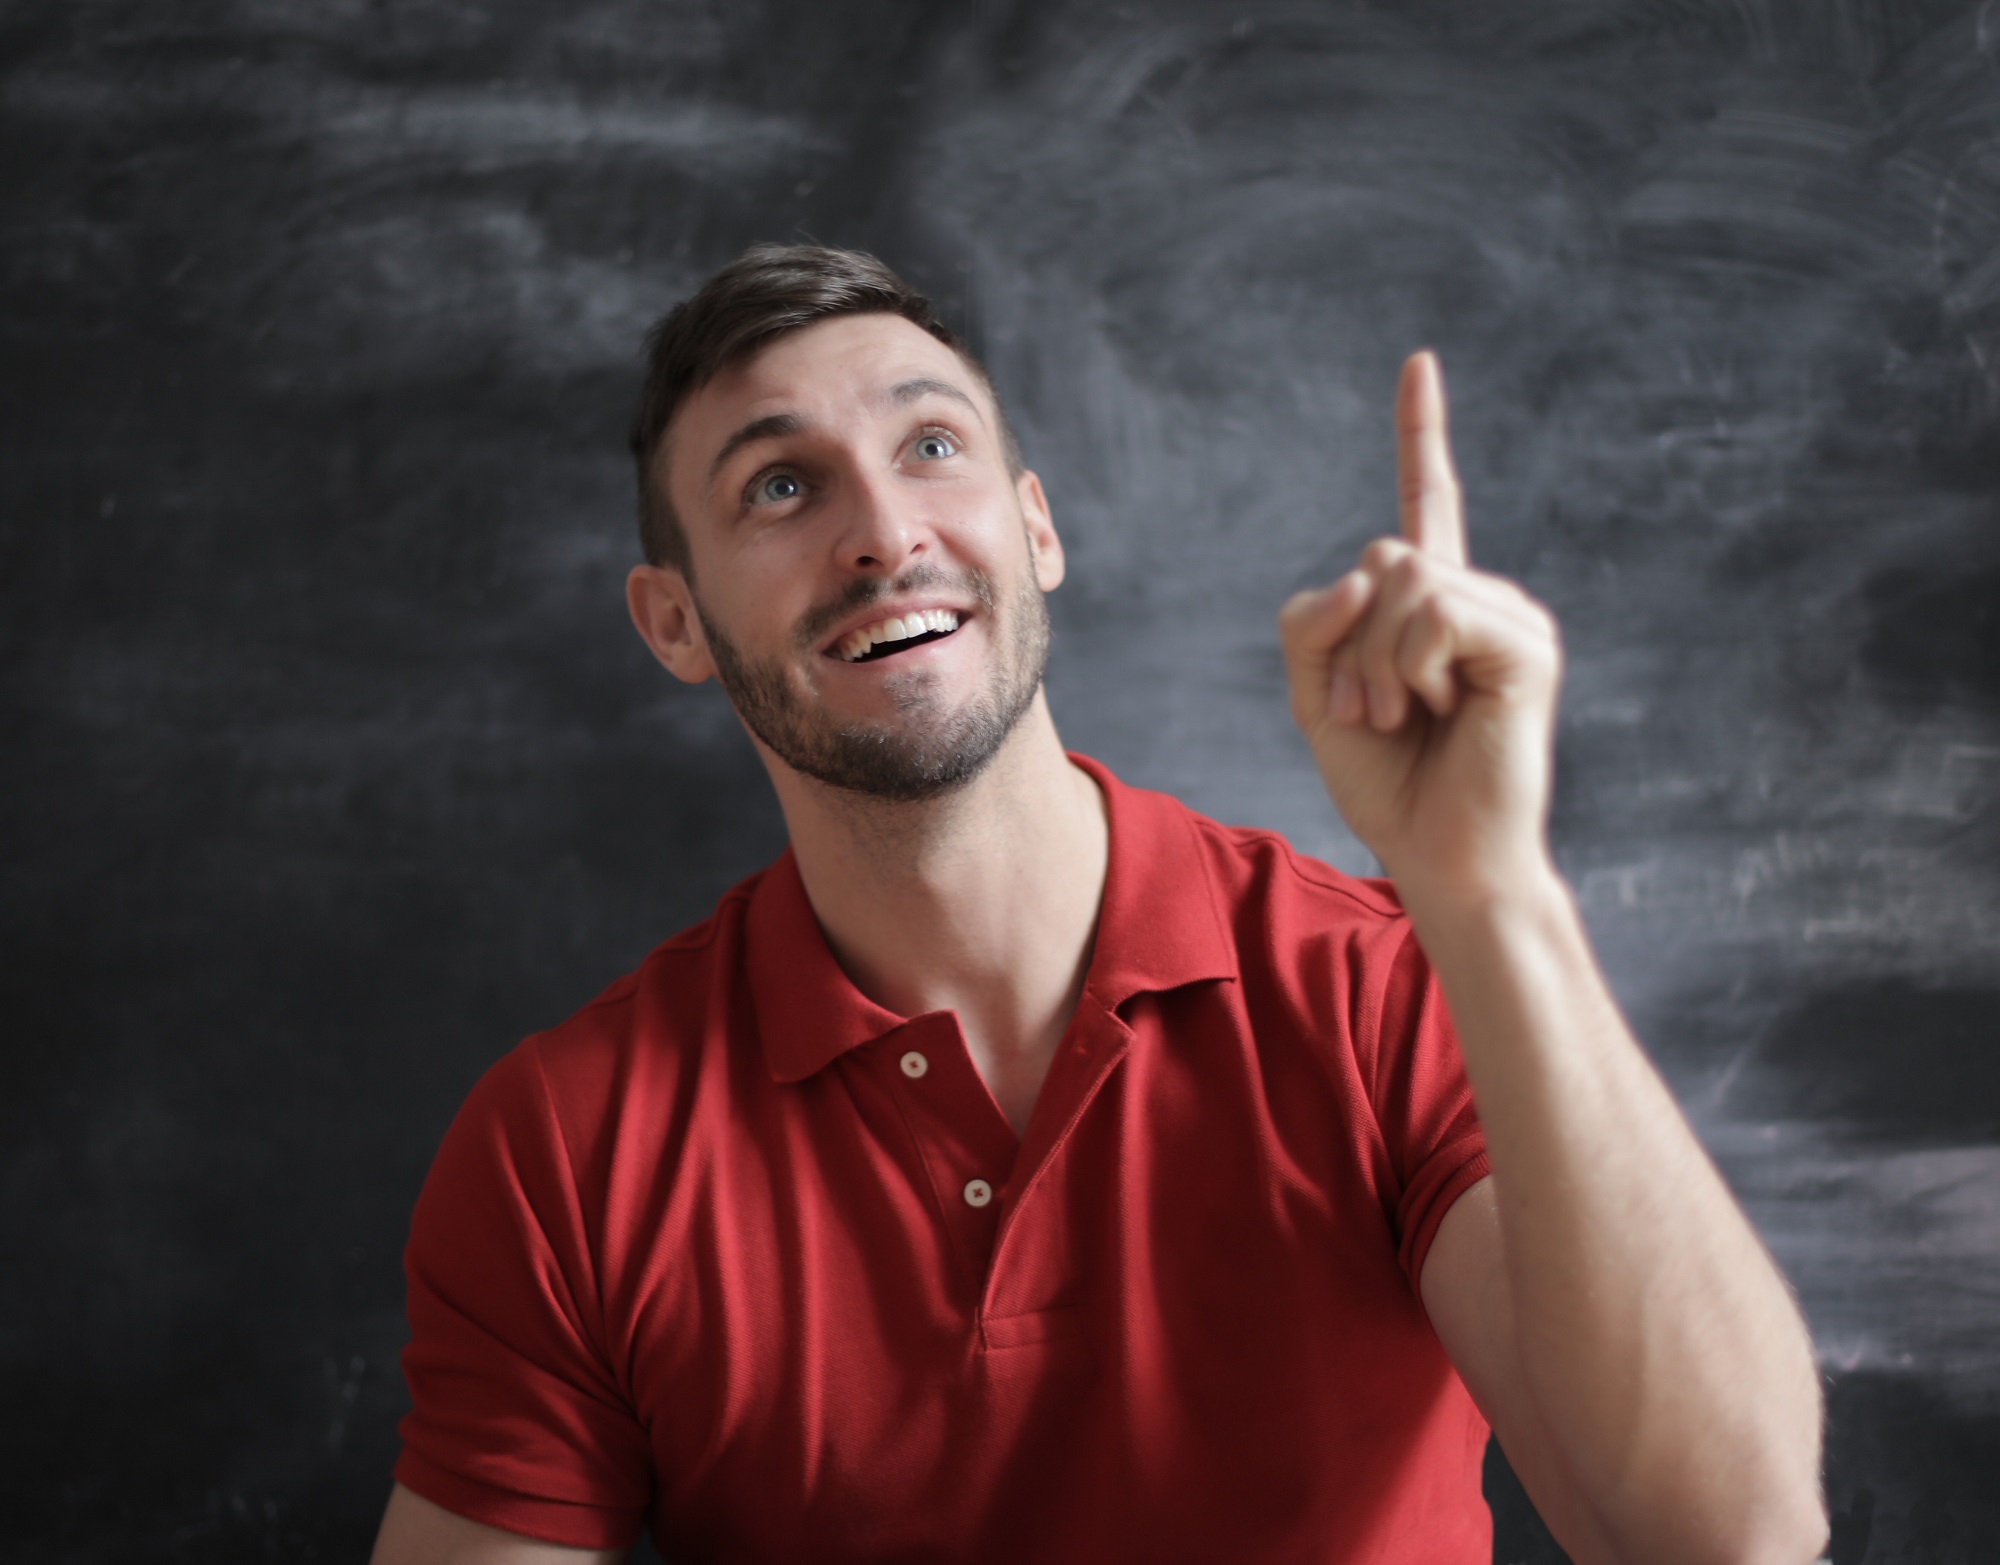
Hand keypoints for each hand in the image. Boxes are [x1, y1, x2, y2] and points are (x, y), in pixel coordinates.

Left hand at [1277, 352, 1561, 903]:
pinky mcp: (1526, 645)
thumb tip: (1366, 569)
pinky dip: (1410, 667)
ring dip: (1374, 664)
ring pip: (1401, 580)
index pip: (1424, 503)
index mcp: (1431, 605)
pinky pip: (1434, 613)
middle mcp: (1476, 597)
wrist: (1440, 856)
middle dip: (1348, 644)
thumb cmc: (1386, 782)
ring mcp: (1508, 616)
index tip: (1418, 363)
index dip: (1420, 435)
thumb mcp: (1317, 695)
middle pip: (1379, 556)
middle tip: (1374, 713)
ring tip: (1405, 718)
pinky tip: (1442, 709)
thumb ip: (1313, 621)